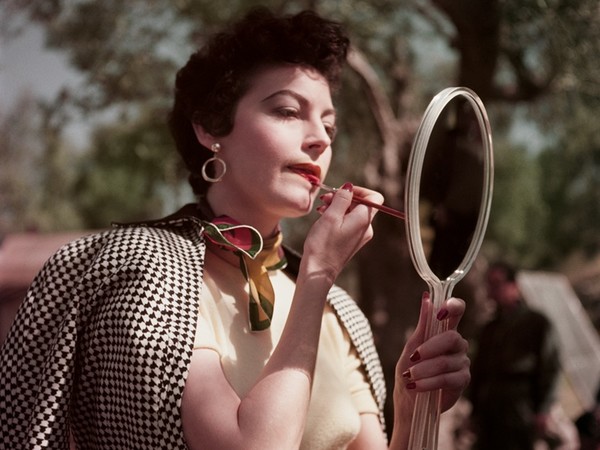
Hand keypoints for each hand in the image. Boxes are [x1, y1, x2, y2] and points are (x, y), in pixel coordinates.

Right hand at [303, 183, 382, 281]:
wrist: (318, 271)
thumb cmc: (323, 244)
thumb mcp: (331, 216)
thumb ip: (342, 199)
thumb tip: (349, 187)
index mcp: (363, 220)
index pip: (374, 197)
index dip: (360, 190)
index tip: (343, 191)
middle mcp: (366, 228)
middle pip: (361, 204)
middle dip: (343, 198)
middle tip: (324, 199)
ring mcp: (360, 236)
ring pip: (352, 213)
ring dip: (337, 207)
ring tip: (321, 209)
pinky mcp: (351, 241)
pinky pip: (348, 223)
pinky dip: (337, 217)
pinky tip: (323, 218)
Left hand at [394, 293, 470, 413]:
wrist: (409, 400)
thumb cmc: (409, 370)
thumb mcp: (411, 346)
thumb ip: (423, 324)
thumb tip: (427, 298)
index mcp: (444, 331)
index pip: (457, 311)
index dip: (453, 306)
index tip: (441, 312)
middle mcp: (457, 344)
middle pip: (452, 337)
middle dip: (430, 348)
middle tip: (413, 357)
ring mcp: (462, 362)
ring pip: (446, 361)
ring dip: (424, 370)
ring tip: (410, 377)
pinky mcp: (463, 380)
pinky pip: (447, 378)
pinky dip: (428, 382)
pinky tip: (416, 386)